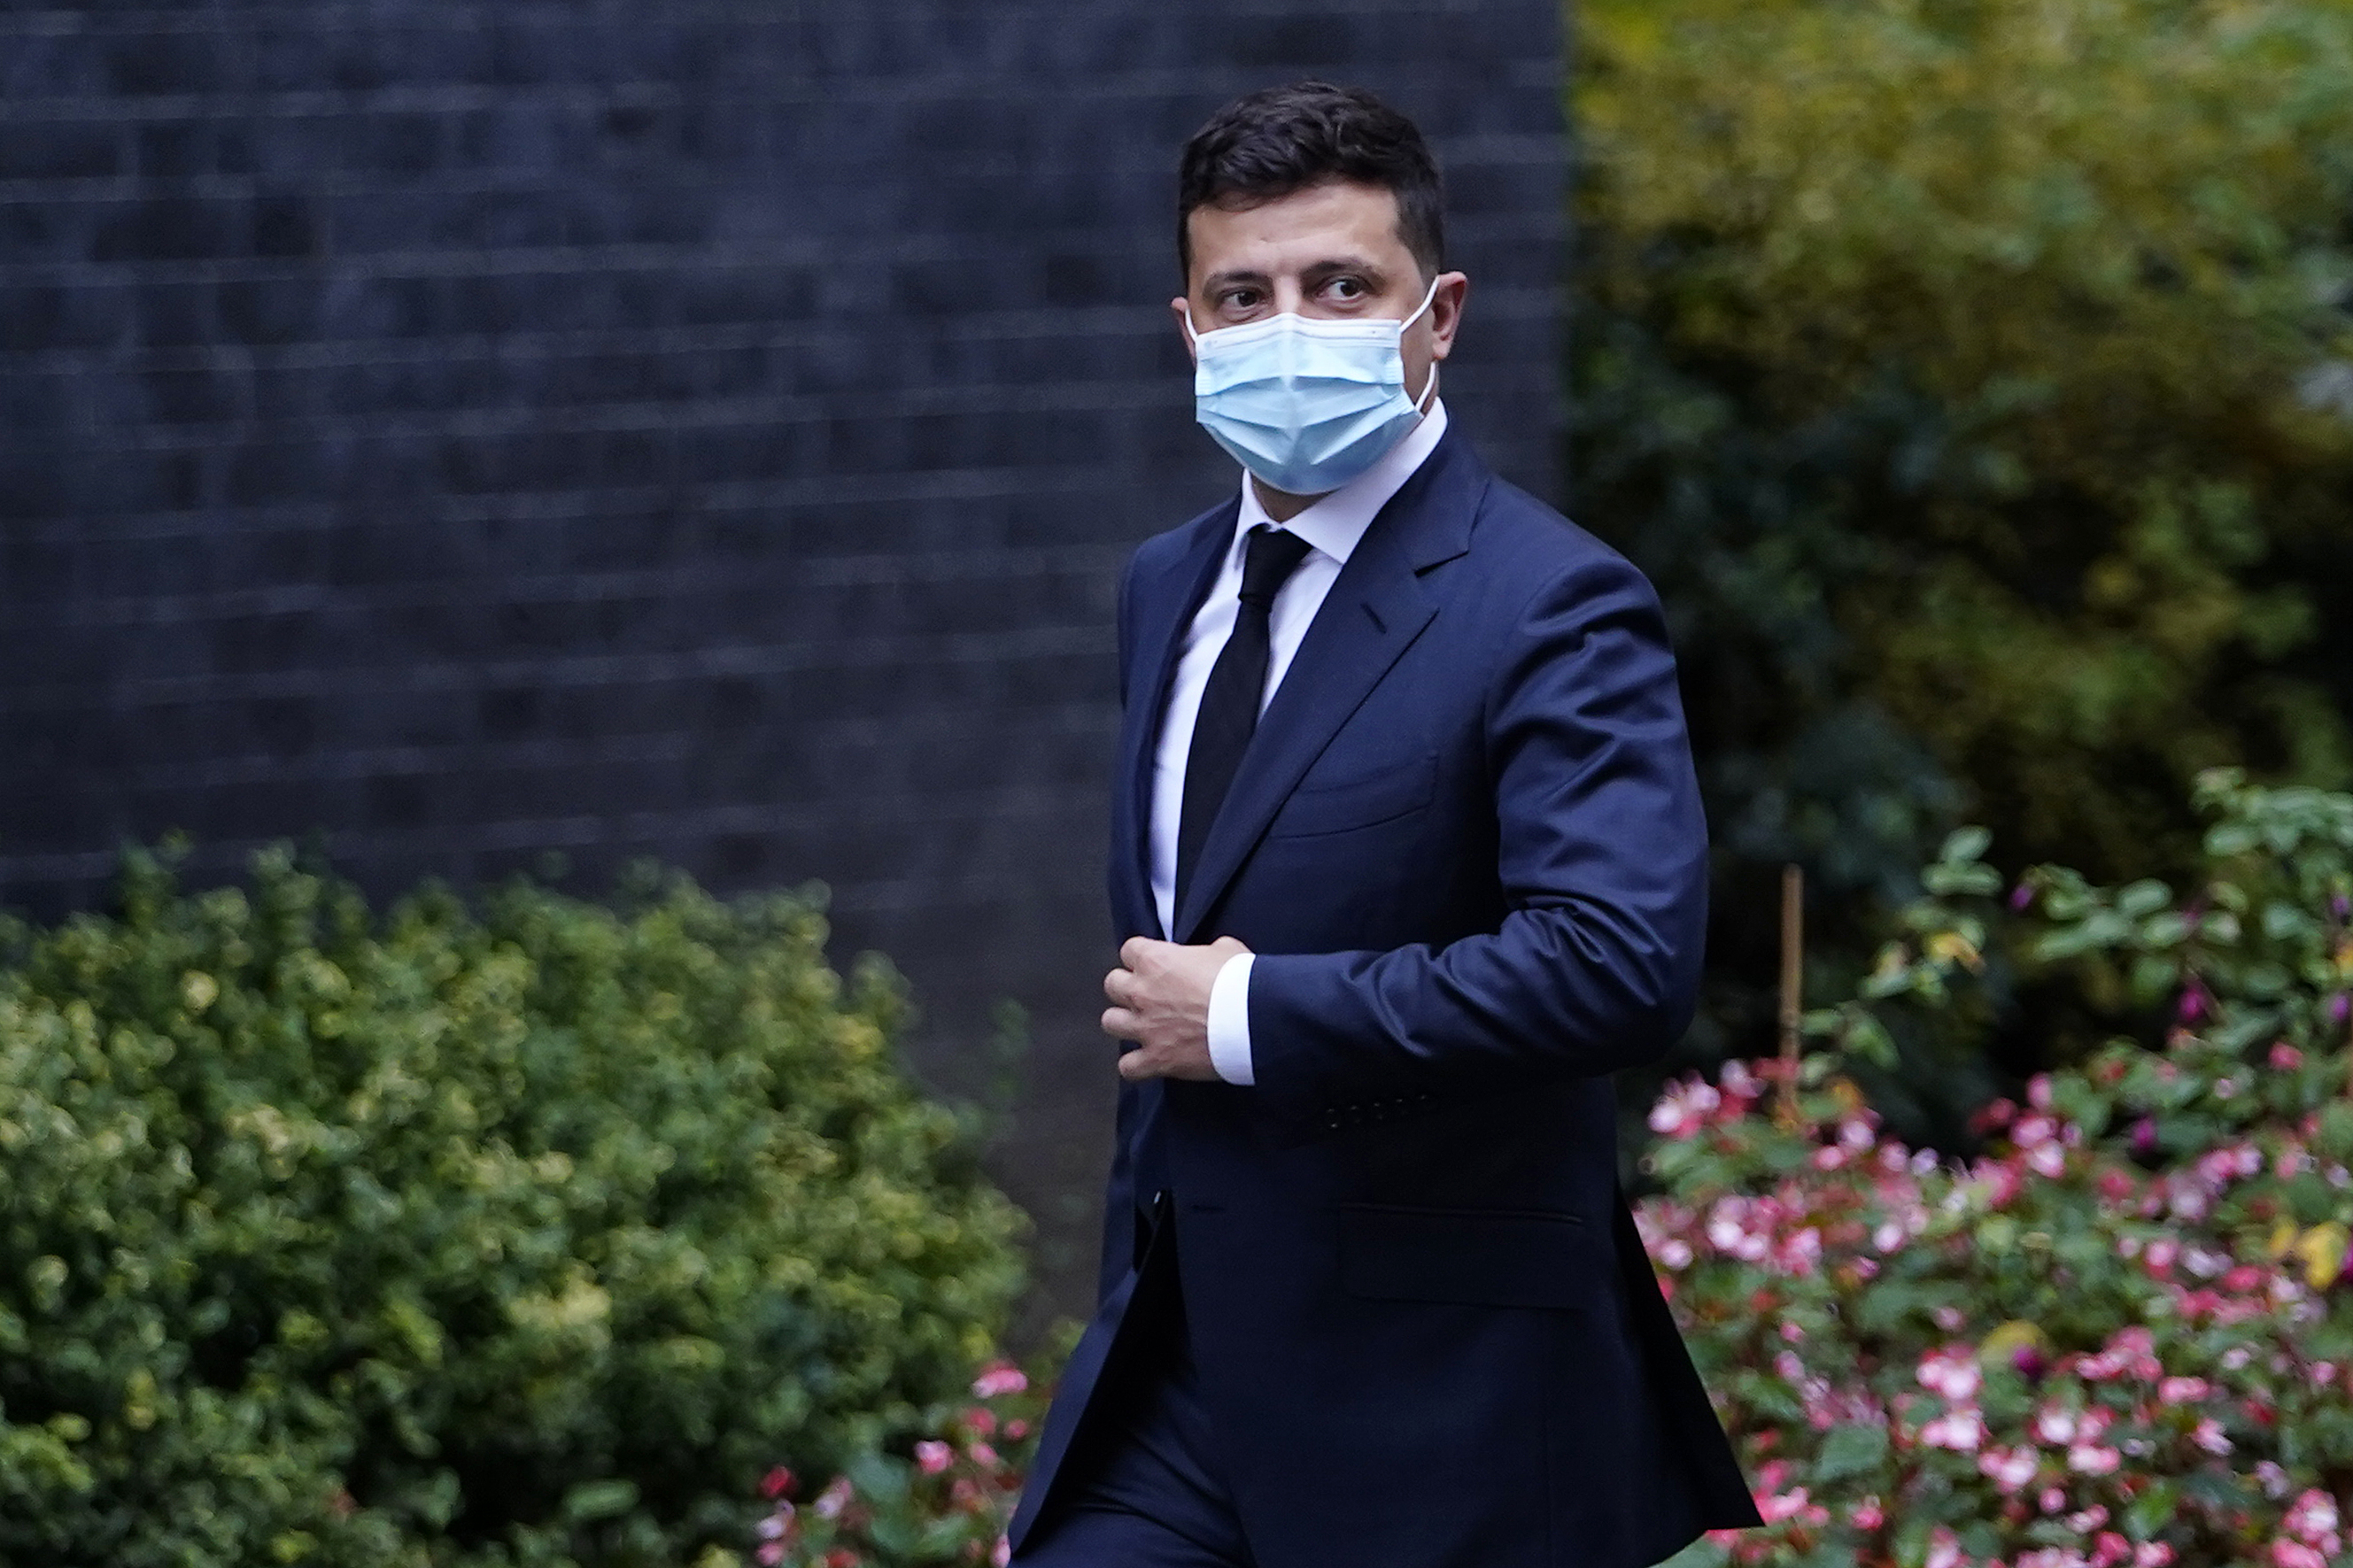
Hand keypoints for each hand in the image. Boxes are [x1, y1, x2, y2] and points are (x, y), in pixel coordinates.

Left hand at [1102, 935, 1250, 1082]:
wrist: (1252, 1020)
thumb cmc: (1241, 983)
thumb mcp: (1227, 949)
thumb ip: (1206, 952)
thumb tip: (1210, 956)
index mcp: (1156, 961)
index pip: (1129, 950)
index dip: (1141, 957)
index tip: (1152, 963)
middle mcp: (1142, 993)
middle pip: (1113, 984)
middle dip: (1126, 988)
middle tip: (1145, 993)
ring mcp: (1146, 1028)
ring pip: (1110, 1022)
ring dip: (1124, 1023)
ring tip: (1141, 1025)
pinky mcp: (1156, 1059)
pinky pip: (1128, 1066)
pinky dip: (1135, 1065)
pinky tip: (1146, 1061)